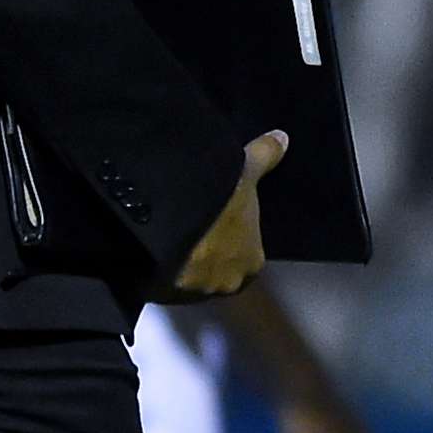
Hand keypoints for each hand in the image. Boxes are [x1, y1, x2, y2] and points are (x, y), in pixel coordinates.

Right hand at [168, 133, 284, 299]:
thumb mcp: (244, 170)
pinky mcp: (161, 294)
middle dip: (207, 254)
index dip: (235, 239)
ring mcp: (193, 292)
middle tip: (193, 224)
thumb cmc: (215, 199)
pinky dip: (158, 265)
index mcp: (252, 261)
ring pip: (189, 277)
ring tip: (168, 231)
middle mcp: (226, 282)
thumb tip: (281, 138)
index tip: (221, 222)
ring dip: (181, 261)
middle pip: (219, 271)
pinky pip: (161, 281)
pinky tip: (151, 242)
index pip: (249, 257)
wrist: (167, 218)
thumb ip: (265, 156)